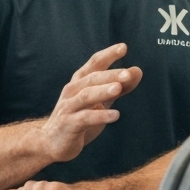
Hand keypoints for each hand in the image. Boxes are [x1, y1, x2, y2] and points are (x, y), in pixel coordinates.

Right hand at [39, 44, 142, 163]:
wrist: (52, 143)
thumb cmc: (79, 118)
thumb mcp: (101, 101)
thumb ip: (118, 87)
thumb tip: (137, 71)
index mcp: (80, 82)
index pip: (94, 64)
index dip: (108, 55)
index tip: (123, 47)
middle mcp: (72, 91)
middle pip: (92, 78)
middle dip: (110, 75)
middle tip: (127, 74)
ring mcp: (69, 107)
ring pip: (86, 96)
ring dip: (102, 91)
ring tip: (118, 88)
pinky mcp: (68, 124)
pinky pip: (84, 118)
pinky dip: (100, 116)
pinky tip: (115, 115)